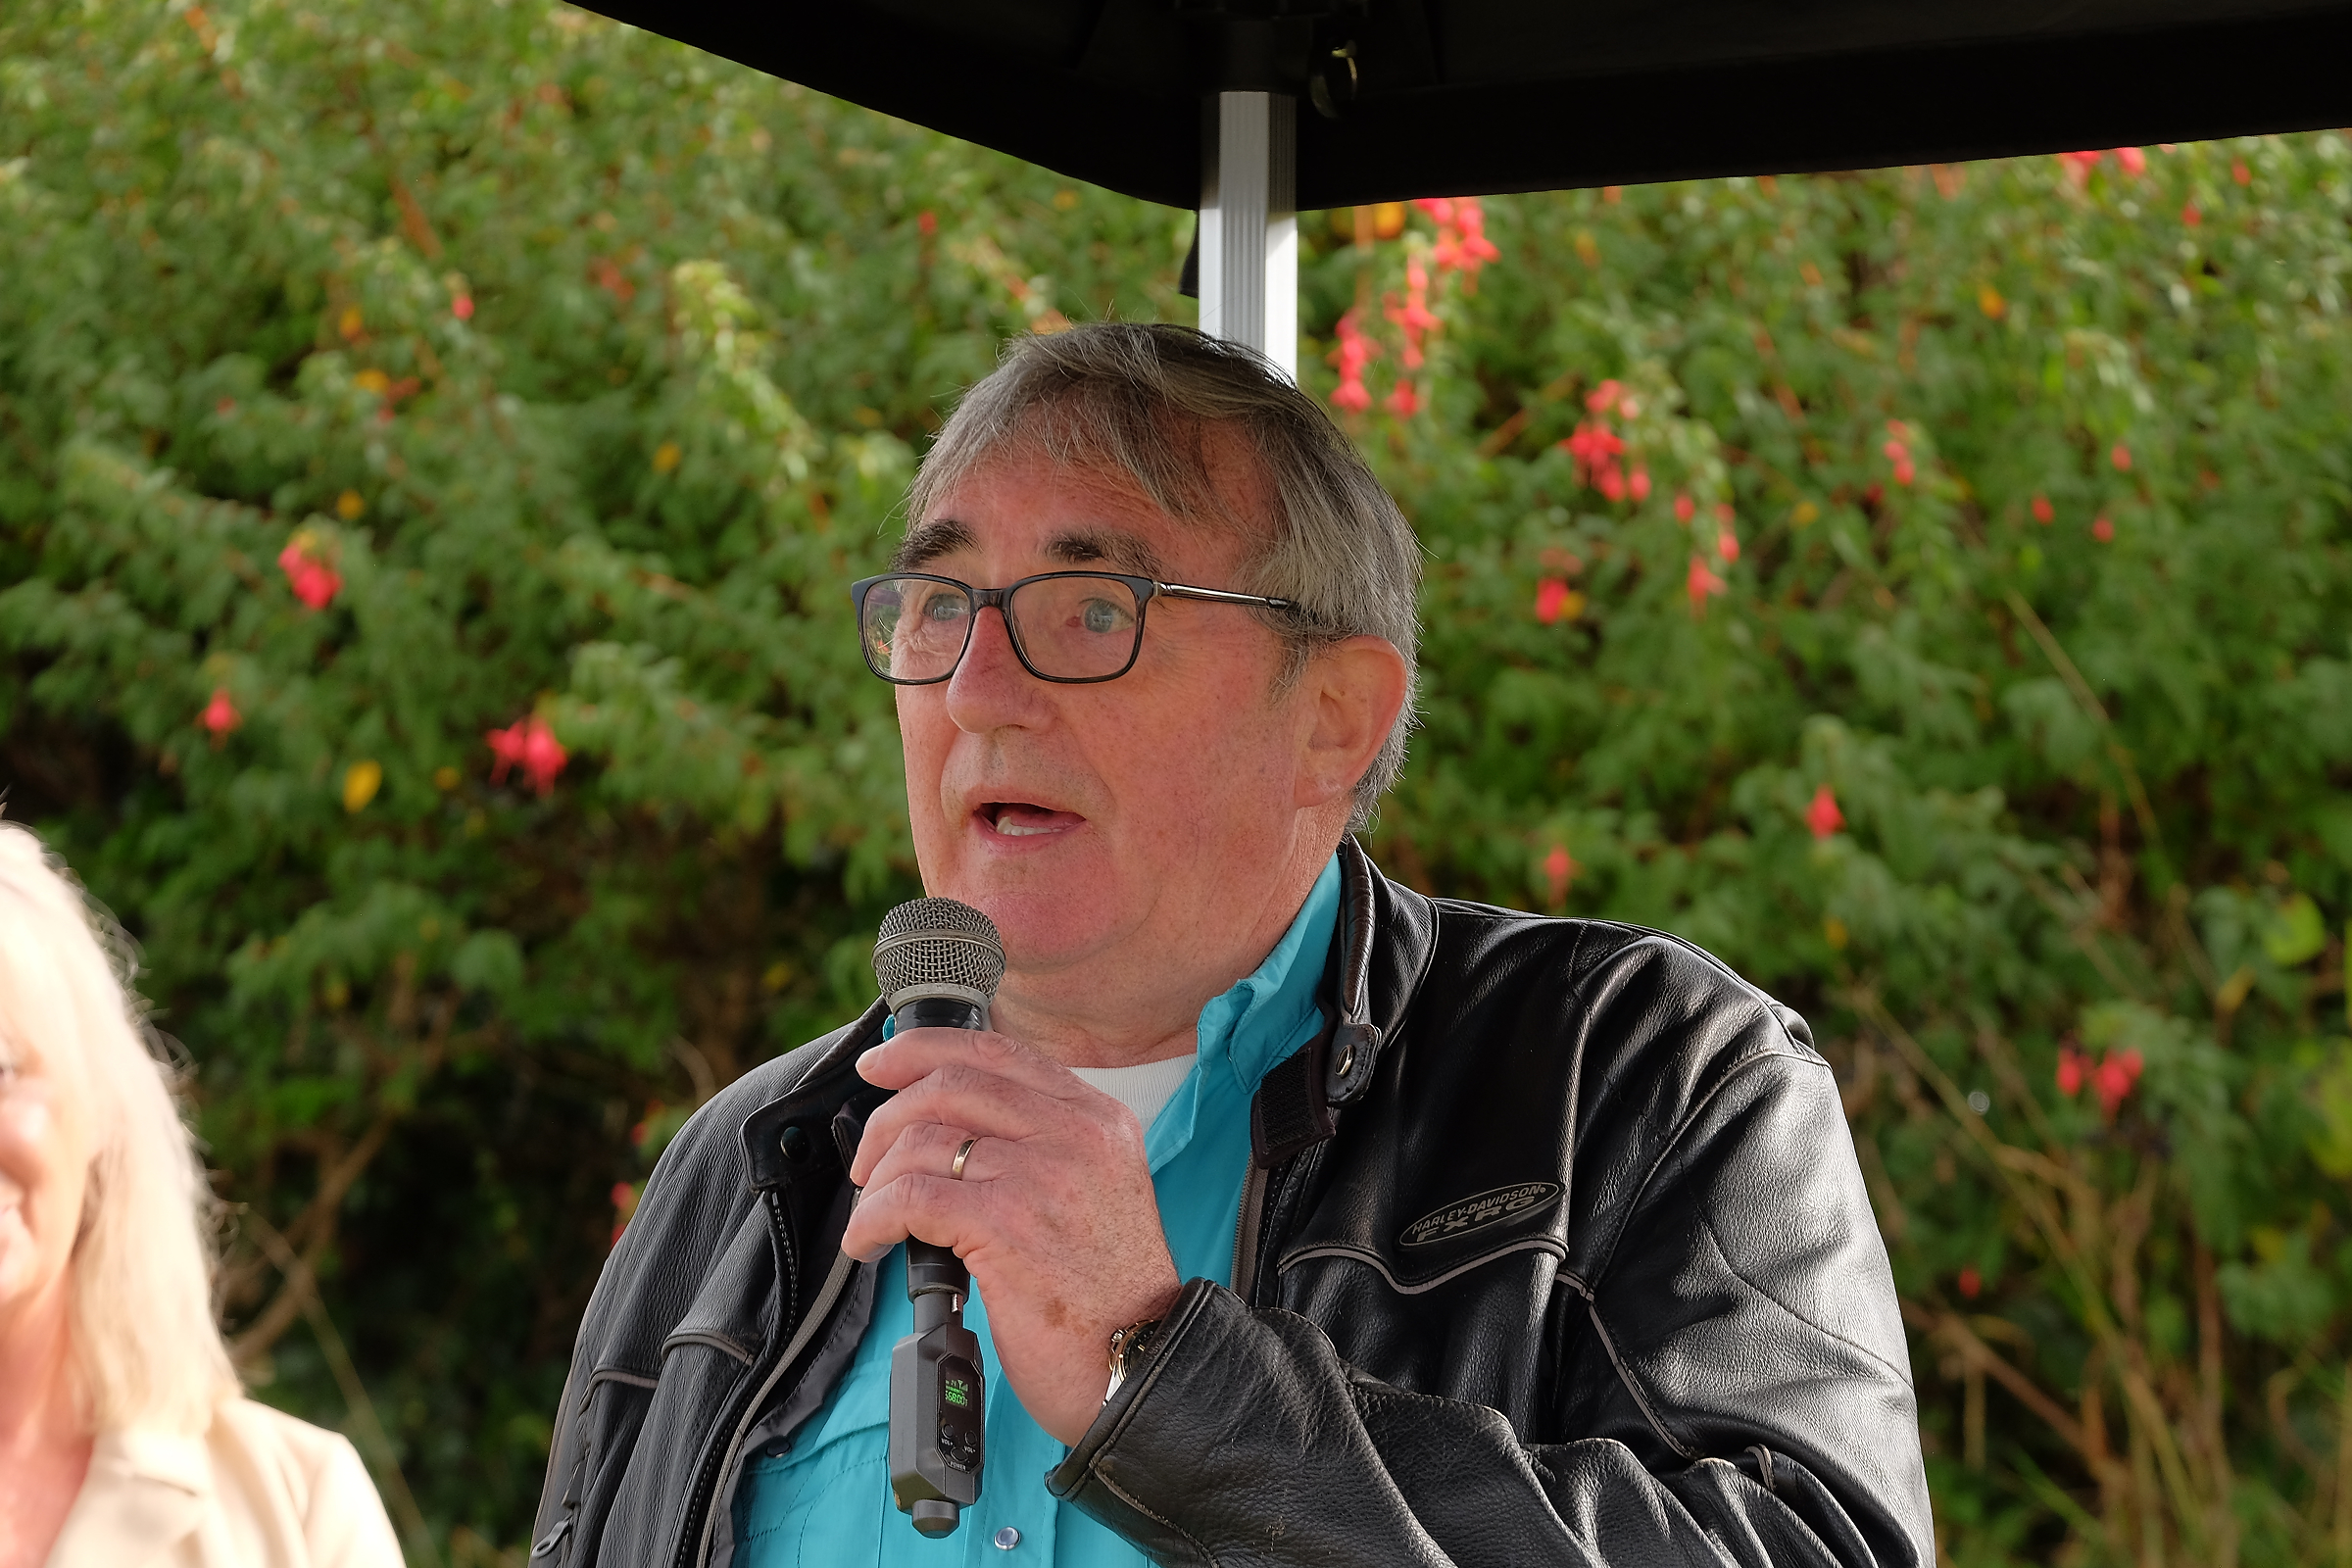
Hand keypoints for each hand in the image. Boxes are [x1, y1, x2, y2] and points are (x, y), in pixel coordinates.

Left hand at [843, 1027, 1183, 1444]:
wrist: (1141, 1362)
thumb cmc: (1110, 1295)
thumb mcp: (1097, 1189)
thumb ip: (1044, 1144)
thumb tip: (950, 1125)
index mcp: (1096, 1119)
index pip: (997, 1052)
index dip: (923, 1051)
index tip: (881, 1064)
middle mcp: (1074, 1134)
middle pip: (949, 1085)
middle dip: (886, 1119)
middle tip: (866, 1163)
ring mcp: (1041, 1176)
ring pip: (922, 1142)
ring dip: (876, 1182)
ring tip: (872, 1217)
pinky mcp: (1006, 1225)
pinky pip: (910, 1198)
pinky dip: (872, 1219)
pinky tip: (870, 1242)